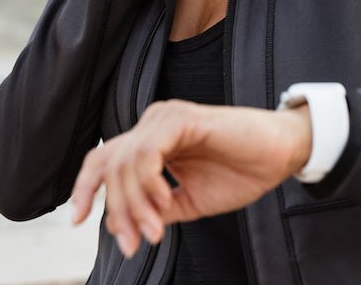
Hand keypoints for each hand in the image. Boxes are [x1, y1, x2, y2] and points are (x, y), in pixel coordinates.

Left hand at [70, 100, 311, 257]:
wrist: (281, 155)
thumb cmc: (241, 172)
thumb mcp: (189, 200)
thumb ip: (156, 209)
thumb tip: (119, 226)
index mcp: (151, 141)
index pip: (103, 161)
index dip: (85, 189)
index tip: (78, 222)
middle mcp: (152, 124)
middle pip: (108, 165)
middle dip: (115, 210)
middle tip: (132, 242)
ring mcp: (165, 118)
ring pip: (125, 162)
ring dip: (134, 204)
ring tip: (155, 231)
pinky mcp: (182, 119)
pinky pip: (148, 152)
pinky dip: (148, 182)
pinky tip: (164, 202)